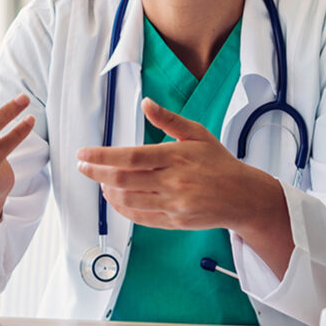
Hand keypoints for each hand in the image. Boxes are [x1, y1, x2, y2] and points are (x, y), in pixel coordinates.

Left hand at [75, 97, 256, 230]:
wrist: (243, 197)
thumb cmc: (218, 162)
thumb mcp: (197, 133)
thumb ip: (168, 119)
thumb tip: (146, 103)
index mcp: (175, 156)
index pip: (130, 156)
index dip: (102, 155)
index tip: (84, 153)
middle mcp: (172, 182)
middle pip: (122, 179)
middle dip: (95, 172)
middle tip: (82, 166)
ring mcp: (172, 204)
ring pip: (127, 200)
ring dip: (107, 190)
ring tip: (99, 179)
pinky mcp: (174, 222)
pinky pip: (139, 217)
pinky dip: (121, 208)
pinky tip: (114, 197)